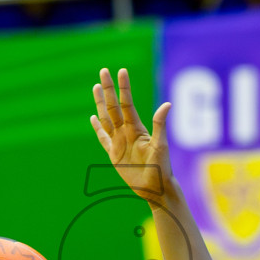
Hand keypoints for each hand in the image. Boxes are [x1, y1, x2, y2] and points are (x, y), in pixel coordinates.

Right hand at [91, 67, 173, 205]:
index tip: (121, 71)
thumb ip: (160, 125)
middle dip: (109, 89)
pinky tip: (92, 118)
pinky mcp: (113, 154)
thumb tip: (167, 104)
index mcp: (137, 128)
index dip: (124, 87)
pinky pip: (103, 138)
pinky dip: (97, 128)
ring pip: (106, 118)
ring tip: (96, 87)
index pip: (127, 103)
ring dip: (101, 103)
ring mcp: (119, 142)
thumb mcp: (161, 145)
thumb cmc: (161, 167)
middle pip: (114, 106)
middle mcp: (126, 132)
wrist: (154, 188)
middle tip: (103, 71)